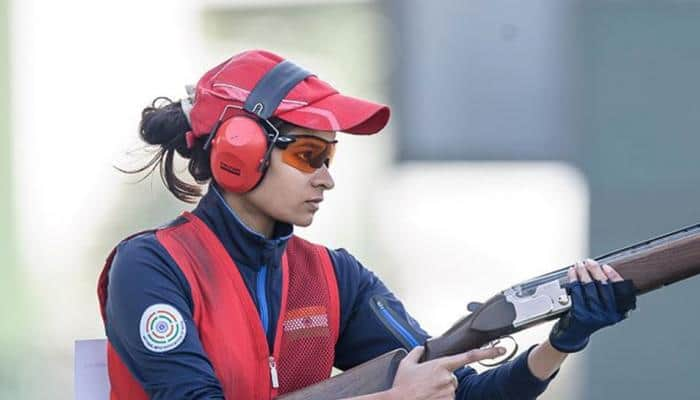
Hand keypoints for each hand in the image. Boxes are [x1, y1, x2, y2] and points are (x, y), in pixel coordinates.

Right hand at [388, 345, 504, 399]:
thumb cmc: (402, 386)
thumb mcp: (406, 364)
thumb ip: (416, 352)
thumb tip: (420, 349)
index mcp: (441, 365)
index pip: (469, 356)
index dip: (487, 352)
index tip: (500, 350)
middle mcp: (448, 378)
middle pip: (453, 376)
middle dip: (443, 378)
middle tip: (427, 382)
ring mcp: (449, 393)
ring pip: (450, 389)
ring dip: (441, 389)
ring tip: (425, 391)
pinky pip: (448, 399)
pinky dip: (440, 397)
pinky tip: (428, 397)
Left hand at [549, 259, 636, 352]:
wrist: (575, 334)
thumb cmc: (590, 317)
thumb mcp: (604, 309)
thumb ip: (608, 295)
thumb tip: (602, 270)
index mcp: (618, 312)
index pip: (619, 290)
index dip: (613, 275)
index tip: (606, 266)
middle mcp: (608, 315)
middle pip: (603, 286)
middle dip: (595, 270)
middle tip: (589, 262)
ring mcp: (594, 315)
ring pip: (589, 287)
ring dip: (583, 272)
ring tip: (579, 265)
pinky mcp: (580, 314)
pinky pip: (576, 292)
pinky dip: (573, 279)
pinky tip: (572, 273)